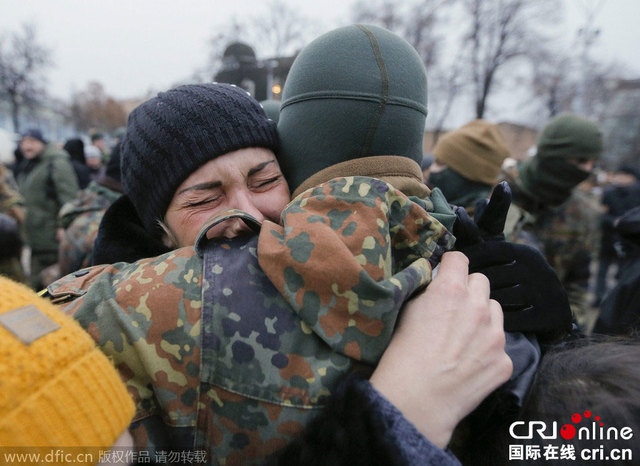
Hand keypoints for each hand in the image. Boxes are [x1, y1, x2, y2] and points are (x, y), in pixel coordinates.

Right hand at [370, 251, 511, 447]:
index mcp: (451, 290)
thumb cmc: (402, 356)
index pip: (459, 259)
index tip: (445, 275)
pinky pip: (500, 346)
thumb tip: (437, 283)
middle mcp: (479, 307)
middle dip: (468, 291)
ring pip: (495, 311)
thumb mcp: (405, 311)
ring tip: (462, 338)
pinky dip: (487, 350)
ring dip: (482, 317)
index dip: (449, 266)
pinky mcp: (504, 361)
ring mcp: (496, 336)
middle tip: (453, 309)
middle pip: (481, 282)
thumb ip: (426, 291)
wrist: (416, 401)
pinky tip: (468, 363)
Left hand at [454, 182, 571, 335]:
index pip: (486, 252)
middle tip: (458, 297)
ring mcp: (545, 291)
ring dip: (483, 307)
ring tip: (472, 310)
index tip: (450, 273)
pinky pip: (512, 320)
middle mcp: (537, 268)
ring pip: (499, 299)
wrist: (550, 312)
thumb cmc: (514, 278)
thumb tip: (471, 204)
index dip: (466, 263)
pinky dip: (497, 322)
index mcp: (523, 252)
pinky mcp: (548, 314)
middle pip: (490, 278)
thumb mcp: (503, 255)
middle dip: (473, 288)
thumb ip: (484, 234)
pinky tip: (488, 323)